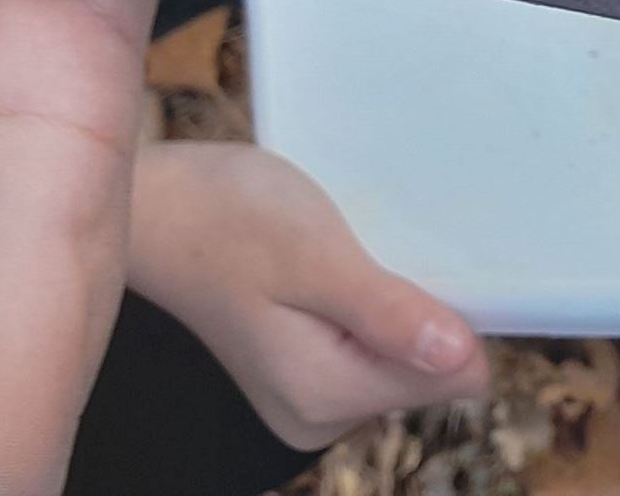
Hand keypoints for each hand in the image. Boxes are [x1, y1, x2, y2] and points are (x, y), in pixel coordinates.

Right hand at [128, 141, 489, 449]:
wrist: (154, 204)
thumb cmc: (221, 216)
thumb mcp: (310, 254)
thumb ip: (387, 313)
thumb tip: (465, 360)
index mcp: (324, 395)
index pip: (454, 378)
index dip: (457, 316)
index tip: (419, 261)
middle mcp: (319, 414)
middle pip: (433, 369)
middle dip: (423, 305)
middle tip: (368, 249)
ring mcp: (311, 396)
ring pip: (408, 352)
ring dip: (398, 298)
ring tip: (347, 252)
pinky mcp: (308, 370)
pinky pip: (376, 342)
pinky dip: (374, 300)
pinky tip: (341, 264)